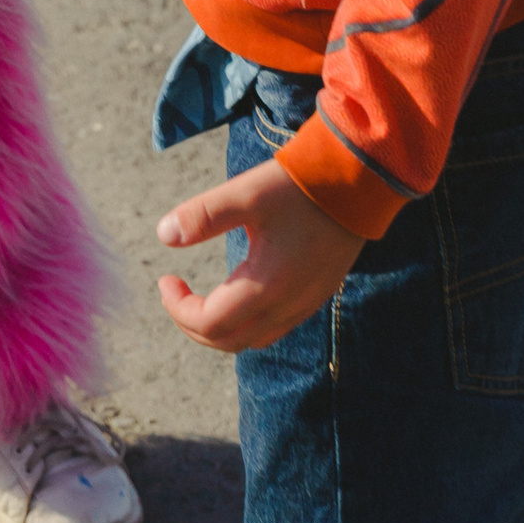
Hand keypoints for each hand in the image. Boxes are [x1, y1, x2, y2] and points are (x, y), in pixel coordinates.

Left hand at [156, 151, 361, 353]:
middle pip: (229, 341)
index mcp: (266, 287)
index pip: (210, 324)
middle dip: (193, 324)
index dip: (178, 308)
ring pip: (253, 339)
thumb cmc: (300, 185)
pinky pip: (274, 326)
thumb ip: (203, 216)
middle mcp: (288, 306)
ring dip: (219, 327)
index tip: (164, 278)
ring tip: (199, 297)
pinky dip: (246, 322)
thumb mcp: (246, 192)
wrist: (360, 181)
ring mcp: (306, 303)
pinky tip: (237, 292)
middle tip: (174, 292)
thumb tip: (163, 235)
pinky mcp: (317, 294)